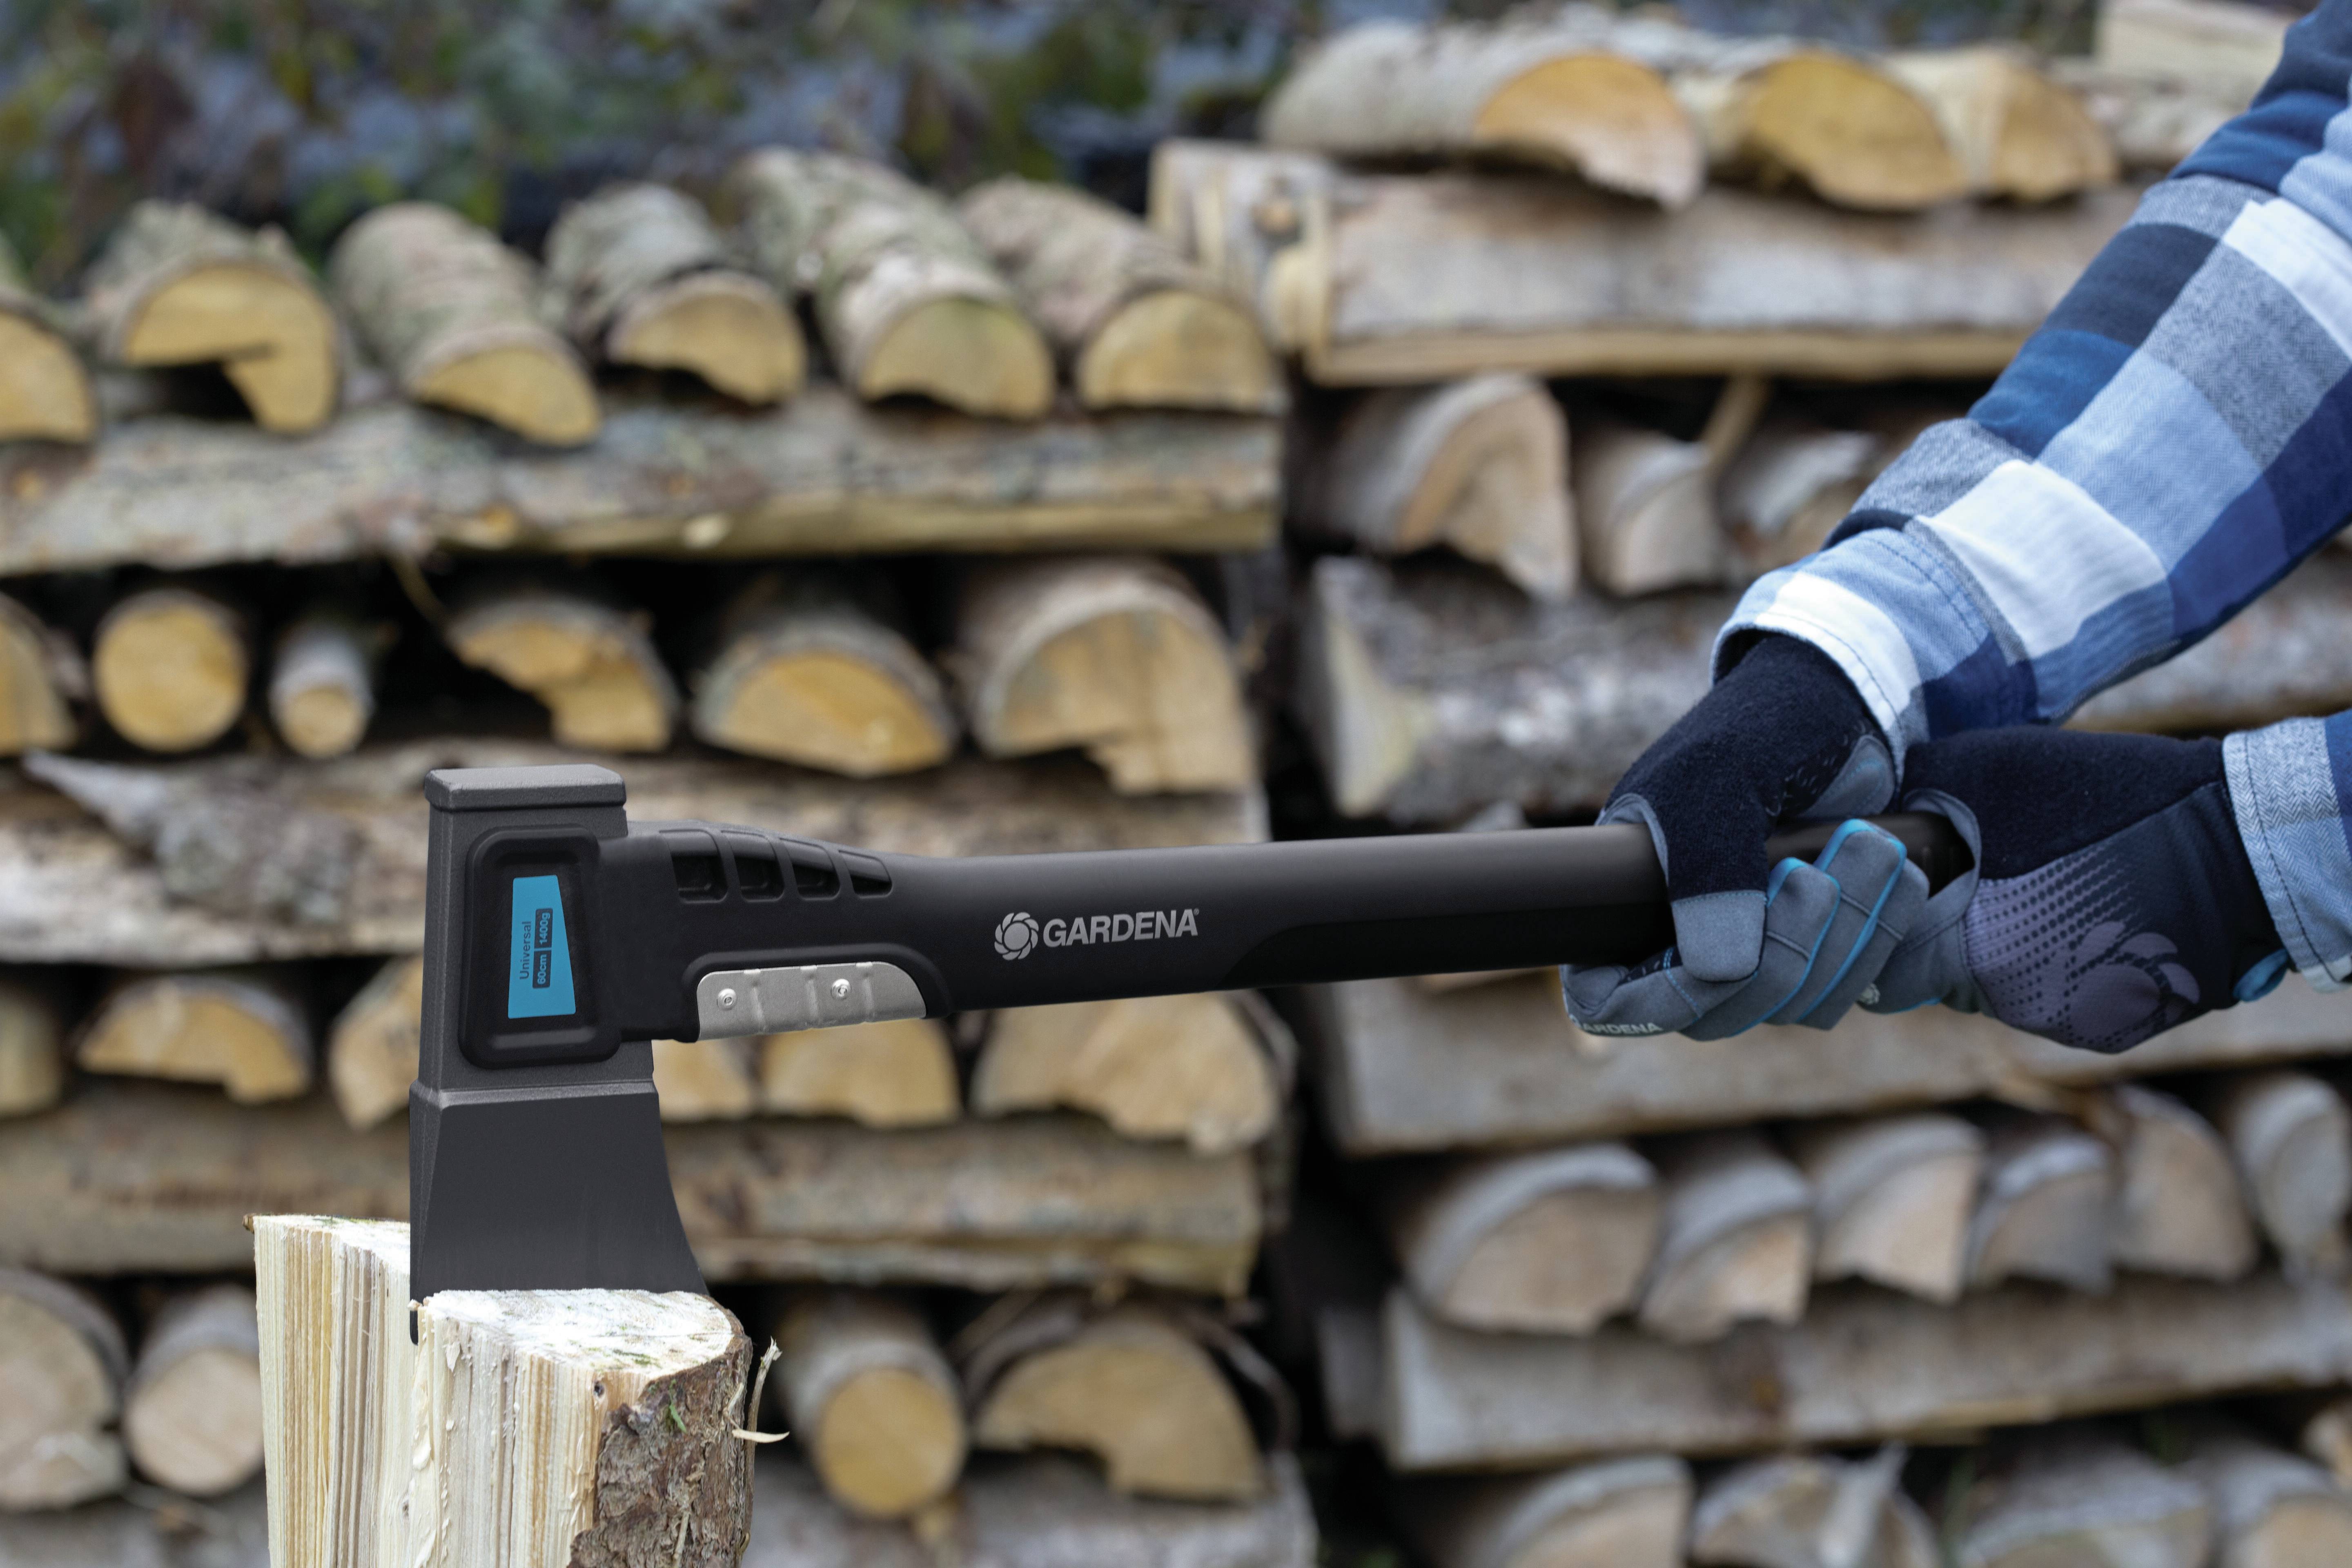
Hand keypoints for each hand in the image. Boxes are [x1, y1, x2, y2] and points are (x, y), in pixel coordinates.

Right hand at [1565, 635, 1928, 1038]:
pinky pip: (1844, 989)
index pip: (1609, 998)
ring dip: (1843, 936)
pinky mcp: (1819, 948)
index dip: (1659, 1001)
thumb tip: (1721, 972)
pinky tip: (1901, 878)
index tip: (1721, 961)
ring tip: (1872, 846)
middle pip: (1716, 1015)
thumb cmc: (1762, 725)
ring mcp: (1754, 948)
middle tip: (1816, 870)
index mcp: (1628, 897)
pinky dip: (1878, 939)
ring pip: (1790, 1006)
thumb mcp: (1721, 775)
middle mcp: (1684, 937)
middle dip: (1782, 954)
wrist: (1843, 703)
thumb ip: (1709, 870)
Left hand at [1871, 727, 2287, 1051]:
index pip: (1887, 969)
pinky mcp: (2113, 1028)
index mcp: (1971, 949)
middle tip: (1977, 883)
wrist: (2240, 845)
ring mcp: (2067, 1021)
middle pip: (1940, 981)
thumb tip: (1866, 821)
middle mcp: (2013, 1001)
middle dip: (1943, 936)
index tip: (1899, 898)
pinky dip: (2060, 963)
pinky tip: (2091, 916)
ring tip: (2046, 889)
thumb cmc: (2108, 796)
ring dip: (2004, 947)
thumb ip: (1918, 804)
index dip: (1885, 930)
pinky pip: (2056, 997)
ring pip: (1998, 989)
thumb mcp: (1989, 771)